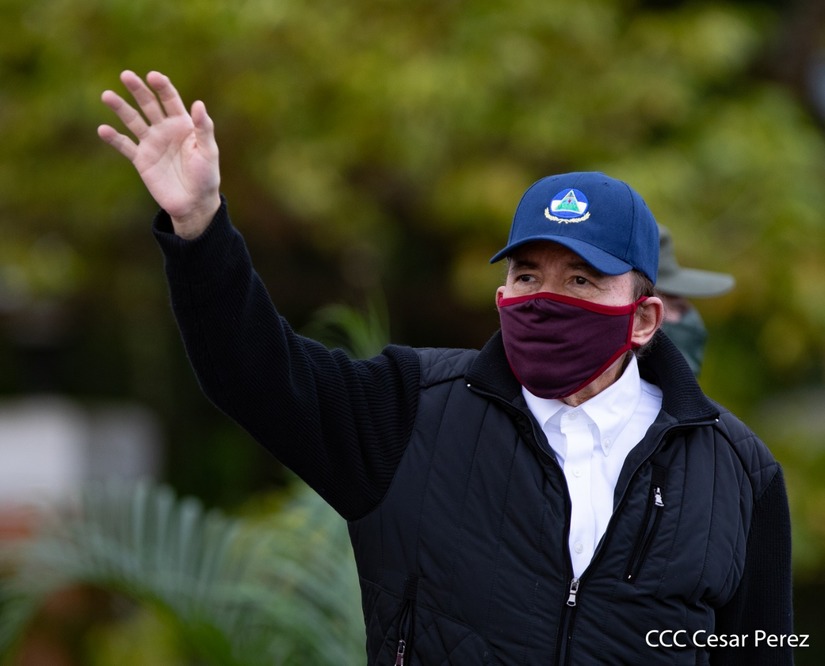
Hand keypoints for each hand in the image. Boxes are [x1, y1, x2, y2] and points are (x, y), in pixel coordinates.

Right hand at [98, 70, 220, 238]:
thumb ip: (203, 128)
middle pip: (148, 104)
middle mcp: (165, 129)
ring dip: (120, 108)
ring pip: (133, 121)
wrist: (194, 203)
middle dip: (138, 90)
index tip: (153, 76)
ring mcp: (151, 143)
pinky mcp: (141, 159)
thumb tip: (198, 104)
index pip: (170, 100)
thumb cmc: (206, 176)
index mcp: (183, 124)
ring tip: (107, 96)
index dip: (162, 87)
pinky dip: (114, 138)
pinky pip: (124, 146)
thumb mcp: (208, 151)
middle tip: (126, 75)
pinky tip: (103, 129)